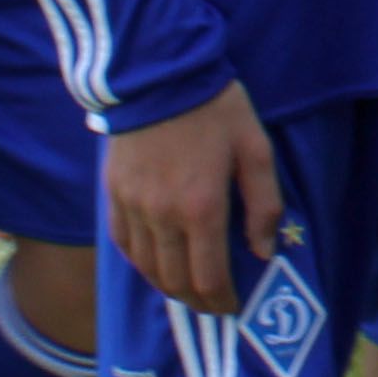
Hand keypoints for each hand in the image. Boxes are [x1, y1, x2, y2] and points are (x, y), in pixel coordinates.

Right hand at [104, 81, 282, 316]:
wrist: (160, 71)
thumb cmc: (215, 107)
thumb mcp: (255, 148)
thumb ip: (264, 204)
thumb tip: (263, 251)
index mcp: (202, 208)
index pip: (209, 279)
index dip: (221, 301)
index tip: (232, 306)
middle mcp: (163, 215)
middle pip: (176, 282)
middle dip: (197, 301)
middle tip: (212, 302)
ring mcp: (133, 205)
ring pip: (147, 268)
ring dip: (168, 285)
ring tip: (186, 286)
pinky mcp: (113, 192)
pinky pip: (123, 242)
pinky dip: (140, 261)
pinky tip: (154, 261)